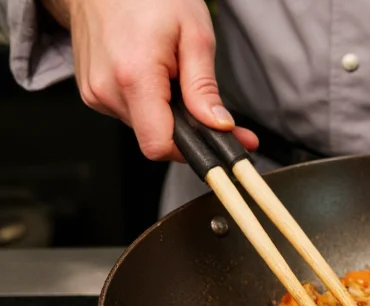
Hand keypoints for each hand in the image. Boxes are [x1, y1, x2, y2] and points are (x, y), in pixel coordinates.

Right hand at [47, 0, 257, 160]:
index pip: (160, 144)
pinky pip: (132, 113)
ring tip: (178, 80)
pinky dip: (152, 104)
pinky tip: (158, 79)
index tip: (220, 144)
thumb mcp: (194, 34)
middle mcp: (107, 90)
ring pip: (146, 127)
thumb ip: (204, 87)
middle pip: (157, 138)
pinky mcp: (93, 93)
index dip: (194, 150)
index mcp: (133, 76)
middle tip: (219, 117)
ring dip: (170, 115)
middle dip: (191, 131)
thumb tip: (218, 125)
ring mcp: (96, 93)